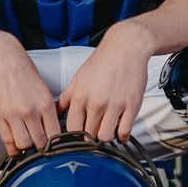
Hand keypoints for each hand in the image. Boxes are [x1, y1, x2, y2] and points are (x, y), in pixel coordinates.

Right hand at [0, 31, 61, 155]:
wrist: (1, 57)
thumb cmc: (22, 70)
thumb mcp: (42, 88)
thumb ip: (47, 109)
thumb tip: (52, 129)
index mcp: (45, 103)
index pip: (56, 134)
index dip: (56, 144)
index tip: (54, 147)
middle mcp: (30, 110)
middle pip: (41, 142)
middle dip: (42, 148)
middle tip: (40, 149)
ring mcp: (13, 114)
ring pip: (24, 144)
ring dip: (26, 148)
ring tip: (27, 145)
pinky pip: (7, 140)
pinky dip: (12, 148)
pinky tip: (15, 149)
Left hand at [59, 22, 155, 142]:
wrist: (125, 48)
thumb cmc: (102, 62)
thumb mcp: (78, 79)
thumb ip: (66, 98)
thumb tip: (55, 112)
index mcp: (80, 97)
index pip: (72, 129)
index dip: (74, 136)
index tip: (78, 138)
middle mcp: (96, 102)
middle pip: (89, 135)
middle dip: (90, 137)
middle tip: (94, 132)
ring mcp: (115, 105)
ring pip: (106, 136)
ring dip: (106, 137)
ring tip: (106, 130)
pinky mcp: (132, 105)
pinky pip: (125, 131)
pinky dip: (122, 136)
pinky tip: (119, 130)